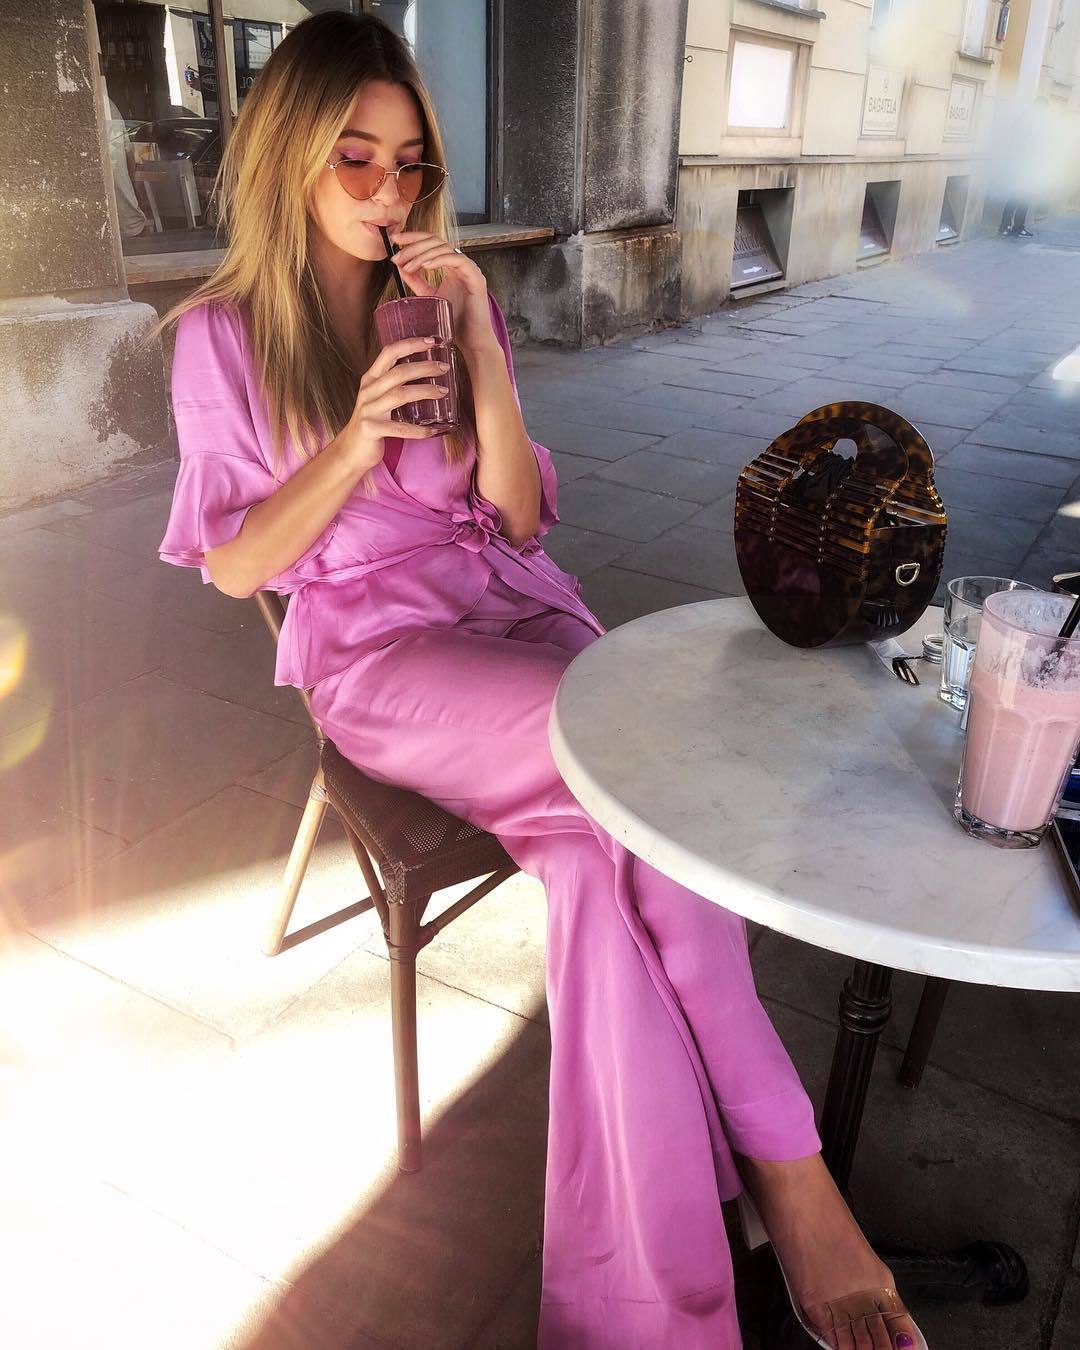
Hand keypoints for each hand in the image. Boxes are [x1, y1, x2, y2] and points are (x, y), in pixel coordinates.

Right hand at [343, 336, 449, 469]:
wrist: (350, 451)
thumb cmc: (371, 423)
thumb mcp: (378, 398)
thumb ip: (393, 385)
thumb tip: (425, 373)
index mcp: (370, 380)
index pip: (389, 353)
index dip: (410, 344)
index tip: (431, 341)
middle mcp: (368, 391)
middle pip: (398, 372)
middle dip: (424, 367)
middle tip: (444, 367)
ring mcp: (368, 410)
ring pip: (399, 395)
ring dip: (425, 391)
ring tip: (443, 392)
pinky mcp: (371, 429)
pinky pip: (400, 429)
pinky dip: (420, 430)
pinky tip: (434, 430)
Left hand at [388, 230, 494, 353]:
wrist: (471, 340)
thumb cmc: (455, 321)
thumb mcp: (429, 297)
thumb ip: (417, 281)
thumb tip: (400, 266)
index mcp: (451, 265)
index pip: (431, 242)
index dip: (412, 238)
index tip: (394, 240)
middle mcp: (461, 263)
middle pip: (435, 241)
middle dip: (413, 245)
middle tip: (397, 255)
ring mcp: (469, 269)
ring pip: (444, 248)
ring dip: (422, 254)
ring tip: (407, 265)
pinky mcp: (475, 277)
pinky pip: (456, 259)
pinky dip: (438, 260)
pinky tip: (424, 266)